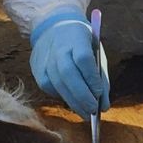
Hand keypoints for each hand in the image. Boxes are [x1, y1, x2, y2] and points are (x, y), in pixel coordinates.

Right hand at [29, 6, 109, 120]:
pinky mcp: (38, 70)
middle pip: (68, 74)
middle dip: (81, 96)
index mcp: (76, 37)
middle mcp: (58, 47)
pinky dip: (63, 96)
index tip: (99, 93)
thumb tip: (104, 107)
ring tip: (86, 113)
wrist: (53, 28)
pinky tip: (72, 100)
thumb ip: (101, 78)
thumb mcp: (95, 52)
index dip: (91, 78)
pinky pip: (50, 88)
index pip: (83, 59)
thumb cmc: (81, 44)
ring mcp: (46, 59)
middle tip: (92, 111)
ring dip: (73, 102)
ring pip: (58, 84)